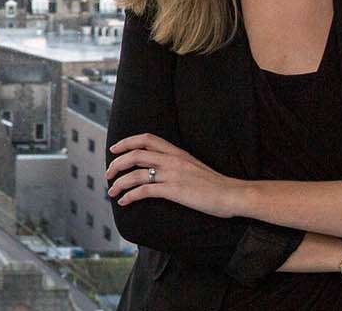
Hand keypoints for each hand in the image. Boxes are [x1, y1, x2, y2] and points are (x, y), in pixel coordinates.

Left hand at [106, 133, 246, 217]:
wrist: (233, 194)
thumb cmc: (215, 184)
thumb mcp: (193, 166)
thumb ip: (176, 163)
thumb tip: (158, 168)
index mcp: (177, 152)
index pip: (146, 138)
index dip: (126, 142)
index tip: (114, 150)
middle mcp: (172, 160)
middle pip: (135, 154)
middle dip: (116, 164)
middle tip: (108, 174)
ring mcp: (172, 175)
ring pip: (135, 174)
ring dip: (119, 183)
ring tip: (112, 192)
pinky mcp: (174, 191)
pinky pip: (144, 191)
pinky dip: (129, 196)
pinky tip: (124, 202)